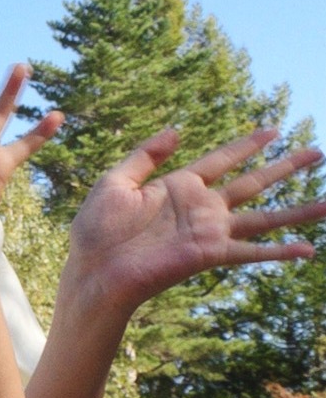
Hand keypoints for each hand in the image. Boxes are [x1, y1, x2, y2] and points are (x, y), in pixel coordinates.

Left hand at [61, 127, 325, 322]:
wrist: (94, 268)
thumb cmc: (97, 228)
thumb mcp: (115, 180)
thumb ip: (145, 155)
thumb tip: (178, 130)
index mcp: (178, 186)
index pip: (222, 159)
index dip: (247, 145)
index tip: (272, 130)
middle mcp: (201, 207)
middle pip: (253, 183)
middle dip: (284, 168)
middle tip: (317, 153)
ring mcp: (209, 231)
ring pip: (264, 217)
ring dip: (298, 211)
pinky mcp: (210, 254)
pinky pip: (252, 251)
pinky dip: (280, 252)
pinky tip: (309, 250)